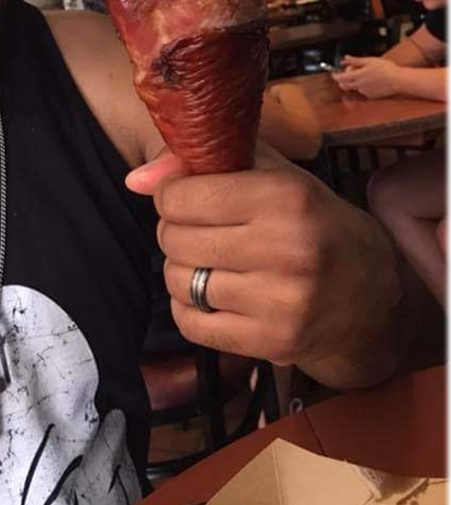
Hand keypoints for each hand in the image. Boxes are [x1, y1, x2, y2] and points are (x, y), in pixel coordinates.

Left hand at [126, 143, 400, 387]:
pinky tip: (215, 296)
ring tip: (212, 263)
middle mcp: (285, 249)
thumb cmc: (310, 221)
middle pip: (174, 238)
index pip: (179, 196)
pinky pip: (190, 323)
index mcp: (284, 197)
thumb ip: (202, 161)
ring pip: (179, 280)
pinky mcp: (272, 343)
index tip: (190, 198)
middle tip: (202, 232)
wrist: (370, 294)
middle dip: (176, 231)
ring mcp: (280, 302)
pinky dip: (190, 308)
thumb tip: (134, 180)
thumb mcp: (270, 174)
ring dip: (183, 270)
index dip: (174, 195)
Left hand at [331, 55, 401, 98]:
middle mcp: (359, 86)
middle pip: (344, 85)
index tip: (334, 73)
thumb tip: (345, 59)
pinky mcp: (371, 96)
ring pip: (354, 88)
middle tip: (349, 73)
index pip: (340, 78)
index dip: (335, 75)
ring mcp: (365, 92)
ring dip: (354, 83)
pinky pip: (363, 91)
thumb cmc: (386, 69)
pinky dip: (363, 86)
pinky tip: (371, 81)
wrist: (398, 80)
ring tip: (364, 75)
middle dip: (343, 80)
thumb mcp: (369, 60)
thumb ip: (355, 60)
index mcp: (358, 76)